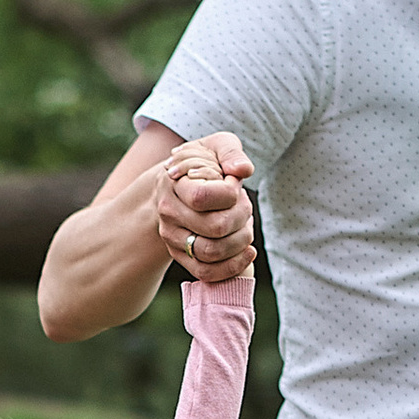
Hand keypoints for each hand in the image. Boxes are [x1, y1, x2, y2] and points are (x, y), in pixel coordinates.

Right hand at [152, 131, 255, 284]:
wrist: (179, 185)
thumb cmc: (203, 163)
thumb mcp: (216, 146)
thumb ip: (231, 152)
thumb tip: (243, 171)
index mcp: (174, 183)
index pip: (203, 197)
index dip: (230, 193)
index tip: (234, 182)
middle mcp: (168, 213)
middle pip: (215, 227)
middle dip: (242, 216)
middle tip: (245, 204)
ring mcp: (173, 238)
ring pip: (212, 252)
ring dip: (241, 240)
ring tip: (246, 224)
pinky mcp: (181, 256)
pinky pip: (206, 273)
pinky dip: (233, 266)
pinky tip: (249, 251)